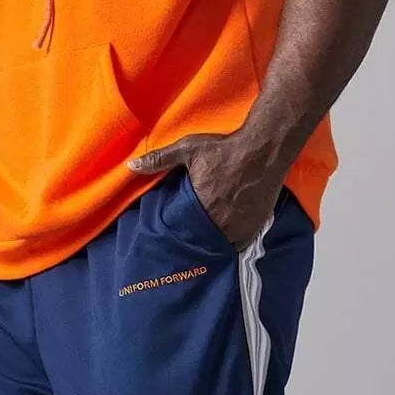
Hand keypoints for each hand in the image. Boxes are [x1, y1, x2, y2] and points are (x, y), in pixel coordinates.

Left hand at [127, 131, 280, 251]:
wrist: (264, 149)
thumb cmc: (224, 149)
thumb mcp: (188, 150)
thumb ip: (158, 160)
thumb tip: (130, 166)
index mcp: (200, 206)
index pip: (180, 231)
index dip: (175, 233)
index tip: (170, 234)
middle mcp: (219, 222)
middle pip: (200, 240)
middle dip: (193, 240)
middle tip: (186, 241)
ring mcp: (239, 227)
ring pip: (219, 246)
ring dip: (211, 244)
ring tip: (203, 243)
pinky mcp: (254, 227)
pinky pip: (238, 245)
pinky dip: (230, 244)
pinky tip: (223, 239)